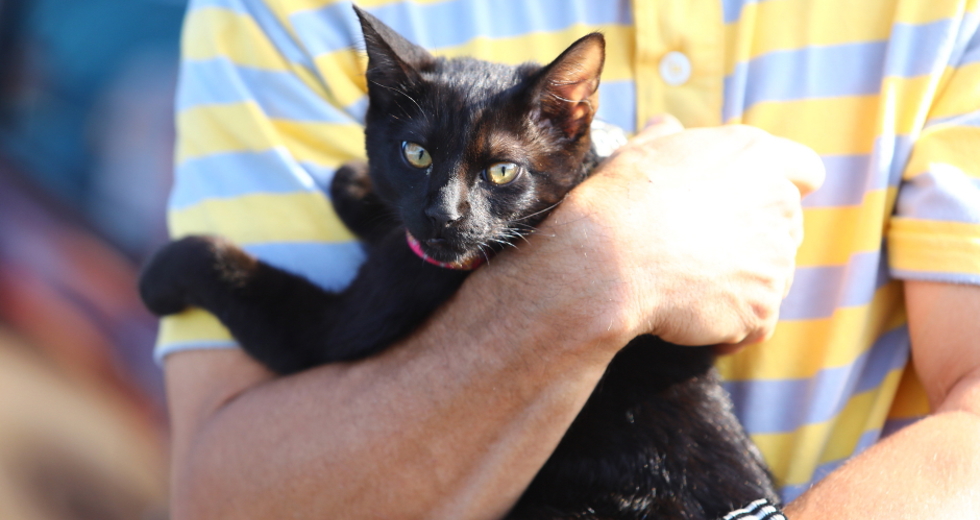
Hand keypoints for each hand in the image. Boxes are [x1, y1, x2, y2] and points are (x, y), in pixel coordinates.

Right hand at [517, 119, 823, 350]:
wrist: (606, 264)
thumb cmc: (618, 203)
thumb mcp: (638, 153)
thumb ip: (667, 139)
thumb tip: (667, 127)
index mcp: (755, 155)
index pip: (805, 170)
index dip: (782, 189)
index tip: (754, 205)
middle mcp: (779, 202)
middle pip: (788, 228)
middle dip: (755, 241)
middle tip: (702, 253)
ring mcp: (776, 259)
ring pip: (772, 277)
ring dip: (741, 284)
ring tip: (688, 288)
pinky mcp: (763, 307)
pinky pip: (756, 321)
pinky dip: (730, 326)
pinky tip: (691, 319)